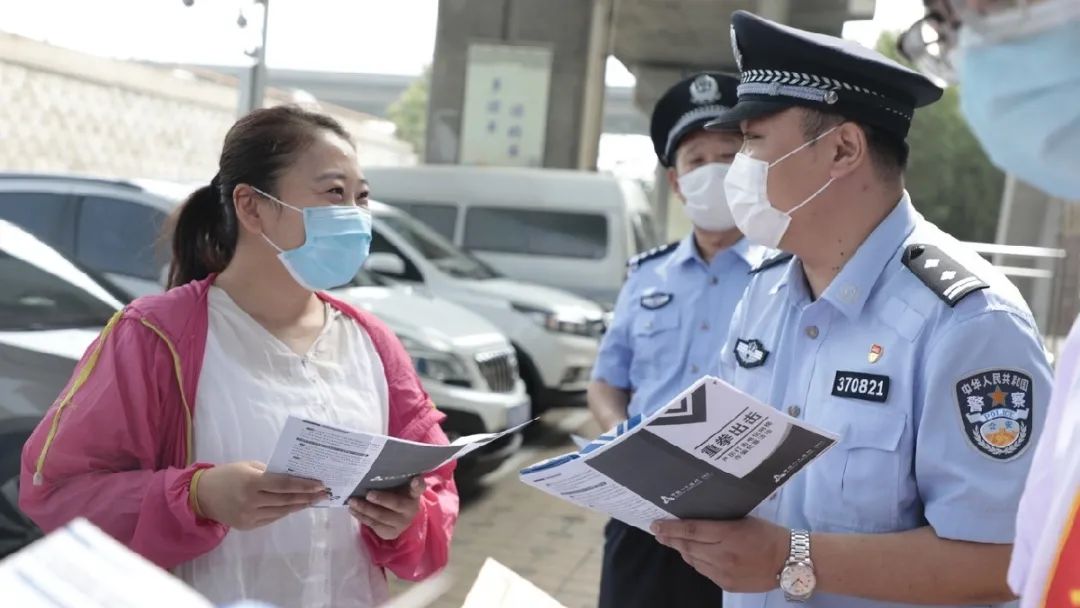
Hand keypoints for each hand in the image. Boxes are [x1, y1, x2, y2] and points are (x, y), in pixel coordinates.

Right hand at [195, 461, 325, 529]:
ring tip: (314, 500)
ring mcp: (249, 516)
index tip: (320, 484)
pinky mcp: (248, 526)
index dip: (304, 485)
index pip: (284, 484)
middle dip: (308, 497)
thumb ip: (270, 472)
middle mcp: (251, 501)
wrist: (202, 496)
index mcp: (251, 482)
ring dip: (299, 505)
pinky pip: (272, 518)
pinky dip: (285, 511)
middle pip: (286, 500)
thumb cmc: (227, 475)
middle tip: (324, 493)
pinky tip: (296, 506)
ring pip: (281, 511)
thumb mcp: (248, 466)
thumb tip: (294, 476)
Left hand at [349, 477, 425, 539]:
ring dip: (365, 509)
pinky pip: (374, 525)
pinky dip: (362, 517)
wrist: (401, 517)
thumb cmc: (397, 495)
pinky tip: (353, 510)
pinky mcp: (392, 533)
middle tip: (367, 494)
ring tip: (352, 501)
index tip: (415, 479)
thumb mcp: (400, 486)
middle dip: (381, 499)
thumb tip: (376, 467)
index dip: (418, 484)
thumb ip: (394, 479)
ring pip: (381, 516)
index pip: (419, 487)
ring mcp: (402, 523)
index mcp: (414, 494)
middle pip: (396, 504)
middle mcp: (411, 509)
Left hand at [652, 517, 788, 591]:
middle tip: (658, 531)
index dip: (671, 528)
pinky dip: (696, 561)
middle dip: (670, 538)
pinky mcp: (727, 585)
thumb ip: (719, 522)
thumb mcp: (744, 520)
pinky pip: (704, 571)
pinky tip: (693, 554)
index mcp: (729, 535)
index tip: (656, 524)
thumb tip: (696, 521)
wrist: (790, 562)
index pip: (692, 530)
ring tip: (674, 541)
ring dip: (682, 550)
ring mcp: (724, 572)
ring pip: (693, 560)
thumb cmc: (768, 534)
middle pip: (688, 546)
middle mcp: (723, 555)